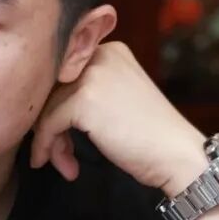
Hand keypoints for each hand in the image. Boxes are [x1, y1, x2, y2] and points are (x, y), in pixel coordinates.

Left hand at [30, 42, 208, 195]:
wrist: (178, 155)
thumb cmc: (150, 136)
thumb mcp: (116, 100)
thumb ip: (85, 93)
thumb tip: (39, 109)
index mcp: (109, 51)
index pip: (63, 75)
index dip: (55, 108)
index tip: (59, 137)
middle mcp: (99, 55)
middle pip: (52, 90)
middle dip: (52, 127)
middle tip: (61, 156)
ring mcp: (92, 75)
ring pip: (47, 108)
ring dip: (52, 143)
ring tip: (65, 166)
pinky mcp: (84, 98)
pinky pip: (49, 124)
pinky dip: (49, 148)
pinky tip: (66, 168)